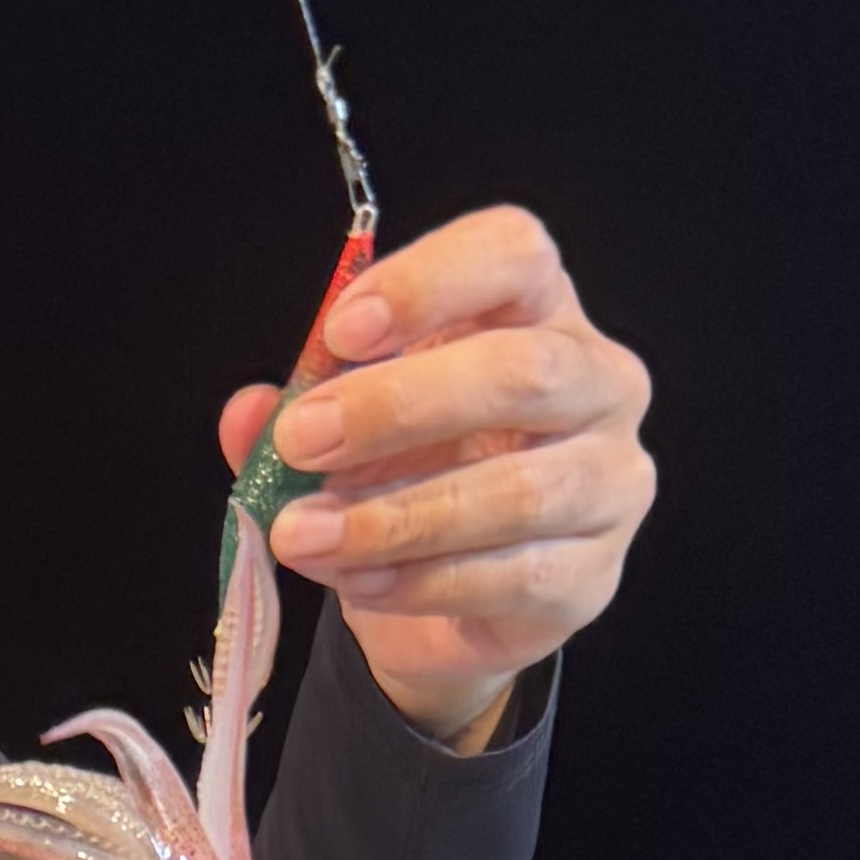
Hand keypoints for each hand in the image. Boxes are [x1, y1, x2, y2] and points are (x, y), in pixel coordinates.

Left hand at [219, 205, 652, 748]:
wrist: (450, 605)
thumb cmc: (411, 481)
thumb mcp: (345, 431)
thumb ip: (298, 410)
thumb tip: (250, 413)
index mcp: (535, 313)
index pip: (513, 254)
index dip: (428, 283)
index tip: (341, 332)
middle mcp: (596, 383)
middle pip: (523, 371)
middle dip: (397, 407)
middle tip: (301, 441)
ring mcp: (608, 482)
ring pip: (519, 491)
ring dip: (394, 517)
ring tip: (303, 535)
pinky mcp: (592, 575)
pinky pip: (512, 577)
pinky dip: (421, 581)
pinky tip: (359, 581)